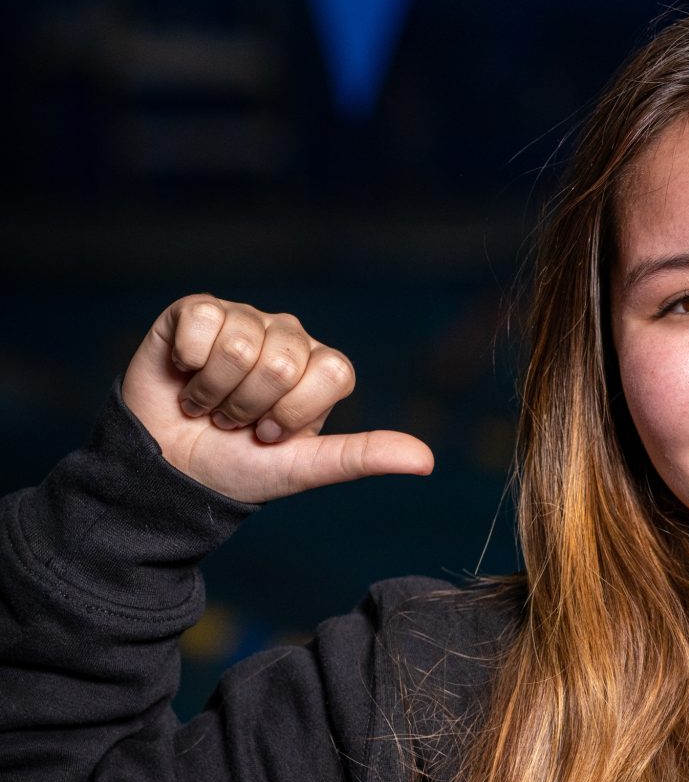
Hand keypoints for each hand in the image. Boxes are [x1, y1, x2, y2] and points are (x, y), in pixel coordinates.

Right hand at [121, 295, 432, 502]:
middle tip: (235, 422)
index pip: (332, 373)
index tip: (271, 434)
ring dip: (215, 393)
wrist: (169, 470)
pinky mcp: (197, 311)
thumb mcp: (304, 468)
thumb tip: (426, 461)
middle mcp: (287, 335)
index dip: (294, 414)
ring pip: (241, 346)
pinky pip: (201, 323)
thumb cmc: (240, 467)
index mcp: (321, 368)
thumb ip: (362, 457)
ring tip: (208, 404)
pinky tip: (185, 376)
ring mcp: (243, 318)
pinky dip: (188, 365)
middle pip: (283, 361)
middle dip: (250, 407)